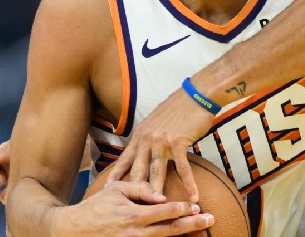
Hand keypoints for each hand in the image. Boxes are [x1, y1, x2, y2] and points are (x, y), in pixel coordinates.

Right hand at [57, 180, 214, 235]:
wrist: (74, 230)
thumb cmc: (96, 207)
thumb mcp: (115, 189)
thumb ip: (139, 188)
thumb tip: (161, 194)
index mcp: (134, 214)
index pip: (165, 211)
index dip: (183, 208)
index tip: (197, 206)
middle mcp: (136, 232)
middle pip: (171, 229)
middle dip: (192, 224)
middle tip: (210, 219)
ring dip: (183, 234)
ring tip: (199, 228)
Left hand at [106, 87, 215, 202]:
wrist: (197, 94)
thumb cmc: (179, 107)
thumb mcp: (156, 120)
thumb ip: (148, 136)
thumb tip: (145, 149)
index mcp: (140, 134)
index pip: (124, 159)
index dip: (116, 175)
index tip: (108, 189)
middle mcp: (147, 139)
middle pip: (138, 170)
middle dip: (133, 191)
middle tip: (130, 207)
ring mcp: (162, 141)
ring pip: (157, 172)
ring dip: (158, 192)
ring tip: (159, 208)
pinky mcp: (178, 142)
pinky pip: (183, 168)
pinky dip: (189, 183)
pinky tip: (193, 196)